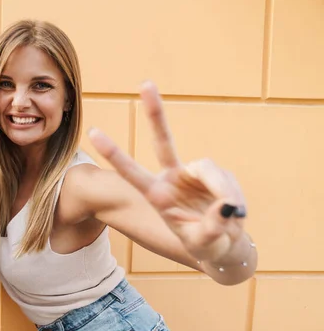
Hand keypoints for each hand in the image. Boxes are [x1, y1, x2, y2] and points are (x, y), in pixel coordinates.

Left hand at [88, 82, 245, 262]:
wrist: (224, 246)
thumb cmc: (207, 247)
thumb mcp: (205, 244)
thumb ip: (213, 227)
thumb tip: (226, 207)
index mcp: (158, 197)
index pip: (132, 173)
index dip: (115, 154)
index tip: (95, 133)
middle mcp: (172, 180)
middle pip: (164, 141)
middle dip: (156, 113)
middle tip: (145, 83)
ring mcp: (193, 175)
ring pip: (208, 168)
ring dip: (222, 190)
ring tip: (231, 214)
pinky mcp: (214, 175)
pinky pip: (224, 179)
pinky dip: (232, 196)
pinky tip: (234, 211)